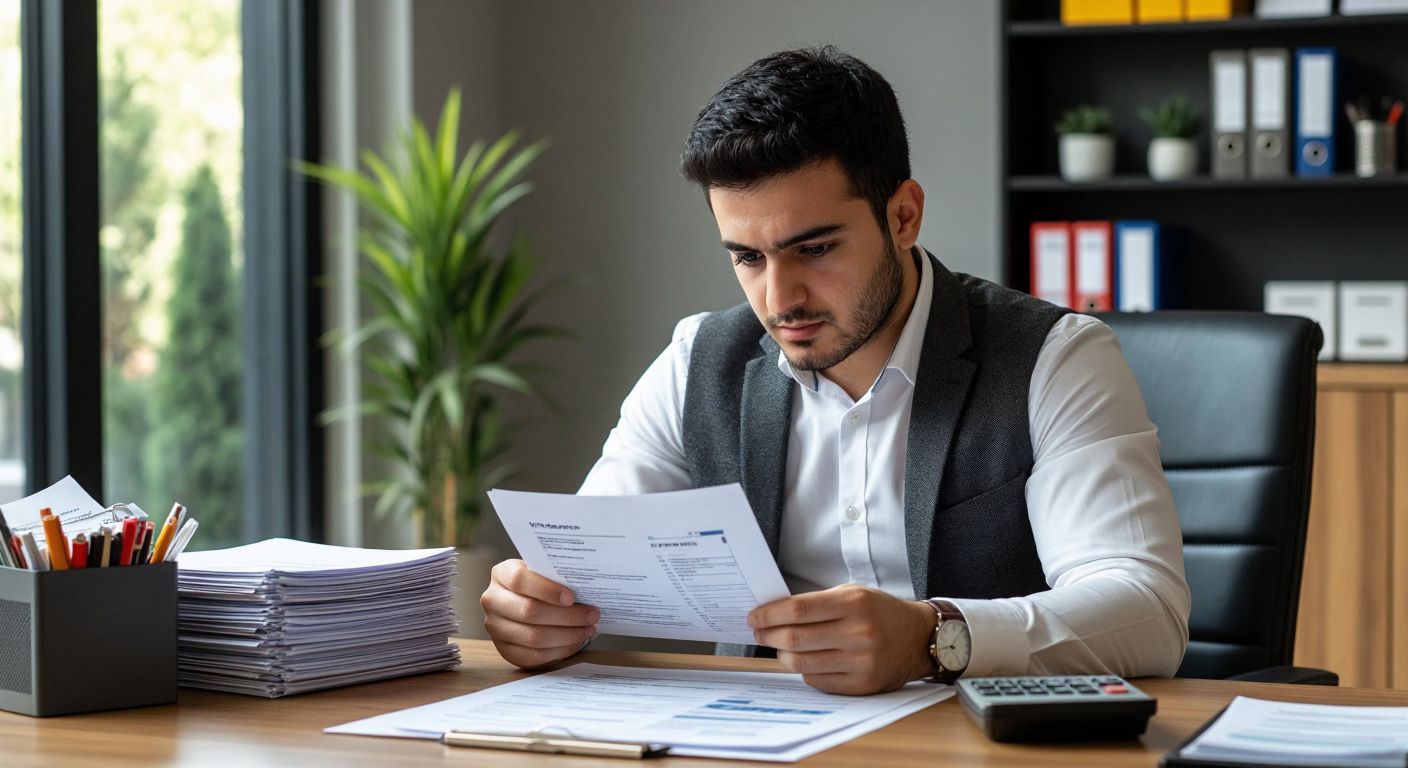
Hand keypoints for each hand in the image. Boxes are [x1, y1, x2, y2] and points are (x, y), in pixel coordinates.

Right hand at [481, 559, 599, 669]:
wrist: (522, 601)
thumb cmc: (539, 584)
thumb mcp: (542, 572)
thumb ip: (556, 576)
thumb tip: (586, 586)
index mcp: (501, 574)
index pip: (520, 580)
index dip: (547, 590)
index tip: (571, 598)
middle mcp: (492, 600)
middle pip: (529, 611)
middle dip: (567, 616)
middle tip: (592, 615)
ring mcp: (495, 627)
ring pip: (533, 637)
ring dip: (567, 635)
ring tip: (588, 629)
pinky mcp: (504, 649)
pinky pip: (534, 655)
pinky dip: (560, 650)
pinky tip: (576, 641)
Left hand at [748, 584, 935, 694]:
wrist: (918, 638)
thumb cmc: (879, 612)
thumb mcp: (852, 594)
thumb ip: (816, 602)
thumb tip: (774, 612)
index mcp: (854, 603)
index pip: (798, 609)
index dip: (769, 614)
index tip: (754, 617)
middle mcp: (858, 633)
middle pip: (795, 638)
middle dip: (768, 635)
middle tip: (759, 632)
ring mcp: (860, 662)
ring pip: (801, 663)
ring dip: (782, 655)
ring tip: (780, 647)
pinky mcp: (861, 685)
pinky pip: (817, 680)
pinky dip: (804, 670)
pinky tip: (806, 660)